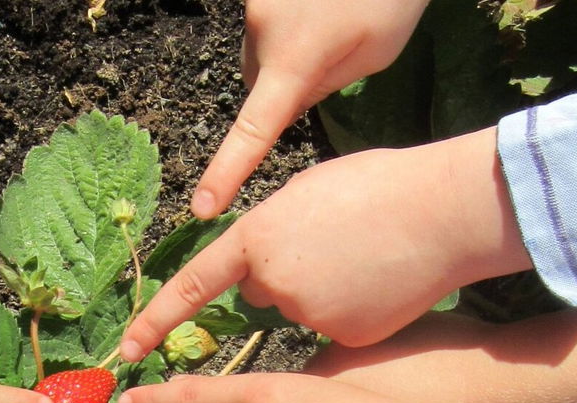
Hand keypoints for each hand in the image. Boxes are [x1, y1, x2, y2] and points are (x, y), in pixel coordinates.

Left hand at [122, 129, 529, 361]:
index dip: (156, 320)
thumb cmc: (379, 188)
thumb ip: (271, 231)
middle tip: (334, 242)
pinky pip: (336, 328)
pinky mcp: (345, 337)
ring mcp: (310, 314)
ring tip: (367, 257)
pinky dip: (354, 312)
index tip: (126, 350)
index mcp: (258, 237)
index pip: (193, 286)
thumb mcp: (306, 193)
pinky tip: (381, 285)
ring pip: (303, 309)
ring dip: (324, 292)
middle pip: (264, 291)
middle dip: (288, 274)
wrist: (444, 213)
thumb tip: (258, 266)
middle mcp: (274, 282)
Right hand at [192, 0, 425, 217]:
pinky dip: (286, 26)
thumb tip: (291, 96)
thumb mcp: (373, 55)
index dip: (227, 172)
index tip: (203, 207)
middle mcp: (260, 33)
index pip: (253, 132)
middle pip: (259, 85)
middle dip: (285, 87)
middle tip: (335, 59)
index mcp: (293, 61)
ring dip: (286, 54)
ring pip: (260, 54)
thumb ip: (324, 86)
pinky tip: (319, 8)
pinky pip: (263, 24)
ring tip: (331, 24)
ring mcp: (255, 6)